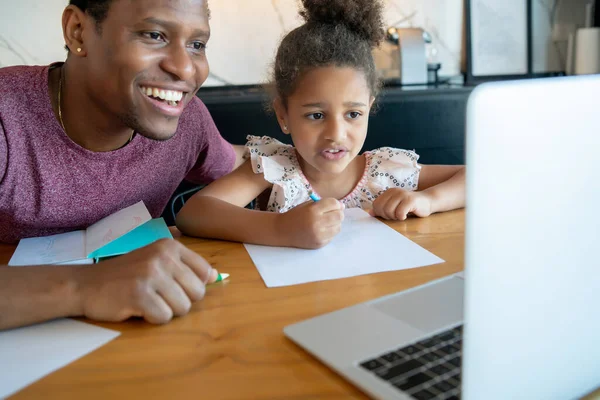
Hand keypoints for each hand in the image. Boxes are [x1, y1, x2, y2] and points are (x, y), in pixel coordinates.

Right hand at [76, 239, 217, 323]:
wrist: (85, 284)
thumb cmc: (125, 275)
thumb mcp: (155, 260)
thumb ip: (184, 266)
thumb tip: (215, 276)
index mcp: (170, 246)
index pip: (205, 272)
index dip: (193, 286)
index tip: (173, 287)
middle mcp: (163, 257)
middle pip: (197, 293)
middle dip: (180, 301)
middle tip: (157, 296)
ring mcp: (151, 275)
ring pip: (182, 308)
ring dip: (166, 311)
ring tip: (146, 301)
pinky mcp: (139, 294)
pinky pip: (163, 318)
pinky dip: (152, 319)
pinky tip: (137, 308)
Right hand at [277, 198, 344, 248]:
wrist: (282, 231)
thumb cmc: (296, 215)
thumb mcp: (308, 205)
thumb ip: (323, 204)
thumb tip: (342, 207)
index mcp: (313, 210)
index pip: (334, 204)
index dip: (337, 204)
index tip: (335, 205)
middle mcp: (317, 222)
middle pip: (339, 216)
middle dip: (338, 213)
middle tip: (333, 214)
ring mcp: (318, 235)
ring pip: (338, 227)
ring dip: (335, 223)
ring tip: (326, 222)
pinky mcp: (319, 244)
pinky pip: (332, 236)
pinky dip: (329, 232)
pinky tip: (321, 230)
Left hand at [371, 189, 432, 220]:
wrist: (428, 202)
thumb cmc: (410, 206)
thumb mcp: (394, 206)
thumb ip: (382, 208)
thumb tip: (370, 213)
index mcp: (389, 192)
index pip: (376, 205)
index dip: (380, 213)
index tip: (389, 214)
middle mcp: (394, 191)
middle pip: (381, 208)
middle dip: (387, 216)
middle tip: (396, 216)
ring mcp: (402, 194)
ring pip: (389, 211)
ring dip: (395, 217)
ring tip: (401, 215)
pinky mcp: (410, 200)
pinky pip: (400, 213)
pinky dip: (402, 217)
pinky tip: (406, 215)